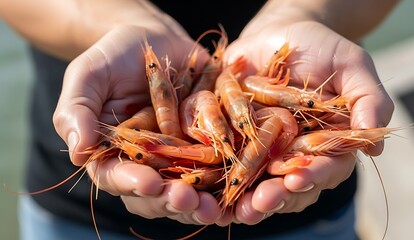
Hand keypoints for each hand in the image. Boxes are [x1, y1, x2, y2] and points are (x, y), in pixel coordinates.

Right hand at [53, 25, 218, 223]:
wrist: (154, 40)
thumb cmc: (114, 56)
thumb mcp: (89, 74)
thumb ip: (76, 110)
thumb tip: (78, 152)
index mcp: (112, 152)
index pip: (116, 177)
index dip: (131, 183)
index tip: (149, 183)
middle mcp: (145, 161)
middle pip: (154, 194)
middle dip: (170, 200)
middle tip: (185, 199)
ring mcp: (177, 156)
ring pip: (186, 190)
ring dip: (199, 204)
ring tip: (211, 208)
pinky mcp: (204, 144)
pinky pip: (216, 169)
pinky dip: (225, 181)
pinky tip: (235, 188)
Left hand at [220, 21, 393, 223]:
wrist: (279, 33)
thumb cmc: (320, 47)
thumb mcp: (351, 66)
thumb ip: (368, 100)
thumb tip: (376, 146)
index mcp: (327, 143)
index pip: (326, 168)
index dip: (314, 176)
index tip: (299, 179)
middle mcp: (296, 153)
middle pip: (289, 184)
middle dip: (276, 196)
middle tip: (262, 202)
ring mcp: (265, 149)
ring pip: (259, 181)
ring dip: (248, 197)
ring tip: (239, 208)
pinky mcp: (237, 139)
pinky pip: (229, 163)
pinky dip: (222, 177)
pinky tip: (212, 189)